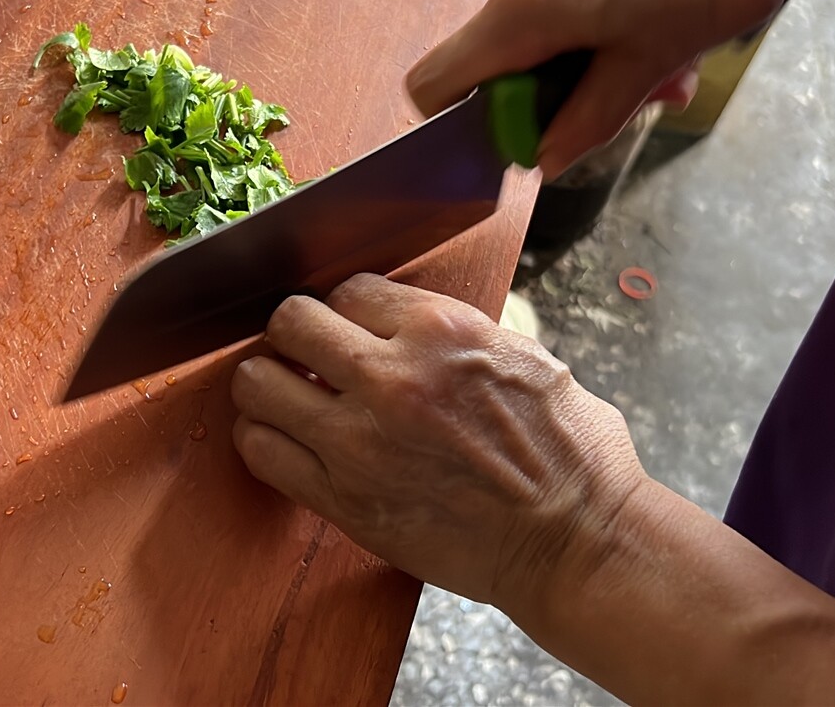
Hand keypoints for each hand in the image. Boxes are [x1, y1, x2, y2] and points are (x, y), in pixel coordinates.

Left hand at [229, 274, 645, 617]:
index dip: (347, 311)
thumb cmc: (567, 454)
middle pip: (290, 323)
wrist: (576, 544)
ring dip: (267, 385)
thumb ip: (453, 334)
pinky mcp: (344, 501)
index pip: (347, 292)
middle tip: (306, 354)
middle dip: (294, 334)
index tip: (350, 330)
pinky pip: (263, 455)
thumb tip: (403, 323)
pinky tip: (287, 440)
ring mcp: (359, 444)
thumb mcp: (523, 357)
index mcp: (442, 332)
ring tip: (288, 397)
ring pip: (257, 386)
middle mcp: (392, 380)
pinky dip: (264, 441)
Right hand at [406, 0, 804, 178]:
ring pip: (540, 46)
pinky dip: (603, 43)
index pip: (436, 82)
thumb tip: (545, 158)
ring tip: (664, 75)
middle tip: (622, 109)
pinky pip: (564, 16)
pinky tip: (662, 45)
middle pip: (495, 70)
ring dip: (593, 75)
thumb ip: (587, 119)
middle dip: (555, 102)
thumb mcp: (647, 64)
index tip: (529, 139)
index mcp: (522, 9)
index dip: (469, 126)